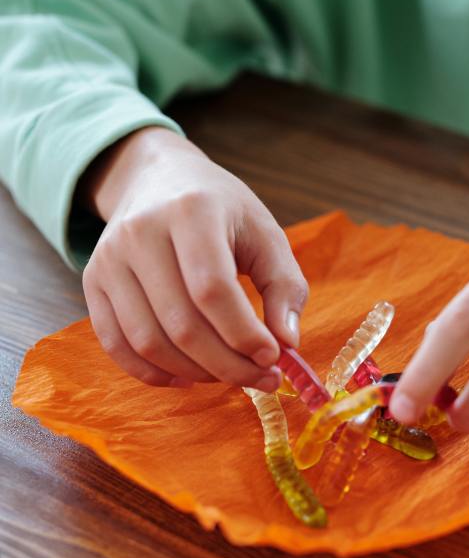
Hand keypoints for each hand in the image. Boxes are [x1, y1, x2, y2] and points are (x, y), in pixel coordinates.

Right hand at [80, 127, 307, 387]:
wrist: (157, 178)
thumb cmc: (221, 211)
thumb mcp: (265, 233)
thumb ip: (285, 286)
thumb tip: (287, 342)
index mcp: (191, 211)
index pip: (212, 289)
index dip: (244, 334)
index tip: (273, 357)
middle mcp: (141, 232)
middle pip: (182, 324)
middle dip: (228, 365)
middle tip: (261, 378)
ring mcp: (110, 257)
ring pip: (149, 342)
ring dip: (196, 373)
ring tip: (229, 375)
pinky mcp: (93, 280)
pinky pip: (116, 345)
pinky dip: (153, 374)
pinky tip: (188, 377)